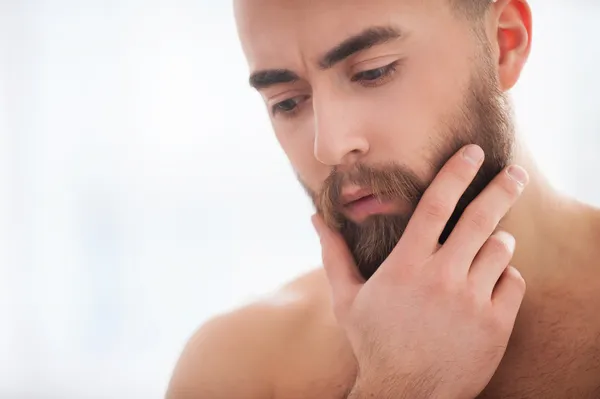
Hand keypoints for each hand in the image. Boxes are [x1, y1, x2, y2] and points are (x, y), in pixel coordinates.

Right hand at [312, 145, 527, 398]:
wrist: (405, 395)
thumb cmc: (373, 343)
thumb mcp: (346, 299)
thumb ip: (333, 254)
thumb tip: (314, 218)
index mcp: (407, 265)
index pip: (436, 205)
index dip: (456, 173)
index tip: (472, 152)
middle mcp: (442, 276)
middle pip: (481, 218)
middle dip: (501, 188)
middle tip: (514, 172)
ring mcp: (472, 300)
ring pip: (502, 249)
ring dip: (496, 242)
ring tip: (486, 247)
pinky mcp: (496, 323)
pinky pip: (513, 283)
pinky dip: (505, 278)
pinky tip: (487, 286)